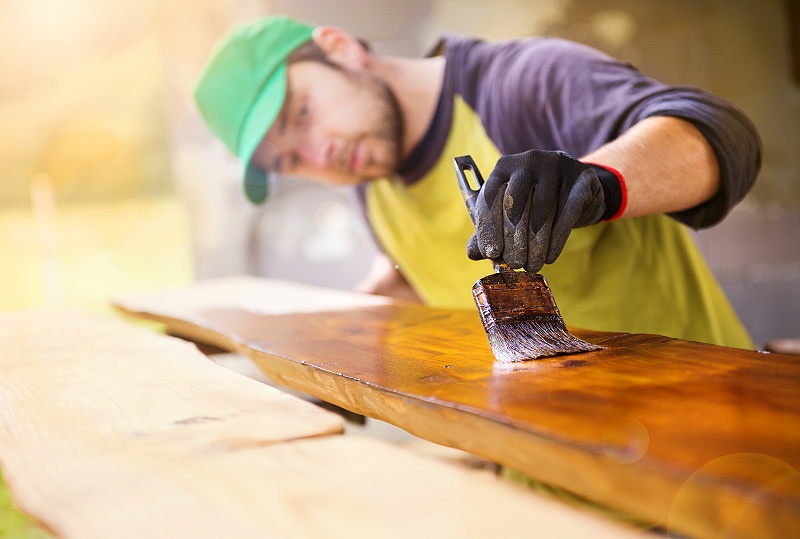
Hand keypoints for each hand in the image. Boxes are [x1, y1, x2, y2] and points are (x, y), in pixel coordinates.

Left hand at [466, 149, 623, 271]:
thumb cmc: (536, 203)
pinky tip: (551, 256)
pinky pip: (567, 211)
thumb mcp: (511, 213)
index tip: (490, 253)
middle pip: (515, 202)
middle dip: (513, 238)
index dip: (489, 226)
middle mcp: (528, 160)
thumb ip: (490, 230)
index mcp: (505, 166)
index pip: (491, 195)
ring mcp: (556, 165)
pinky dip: (557, 238)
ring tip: (533, 265)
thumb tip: (472, 253)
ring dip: (536, 242)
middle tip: (514, 263)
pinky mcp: (581, 177)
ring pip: (542, 209)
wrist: (578, 192)